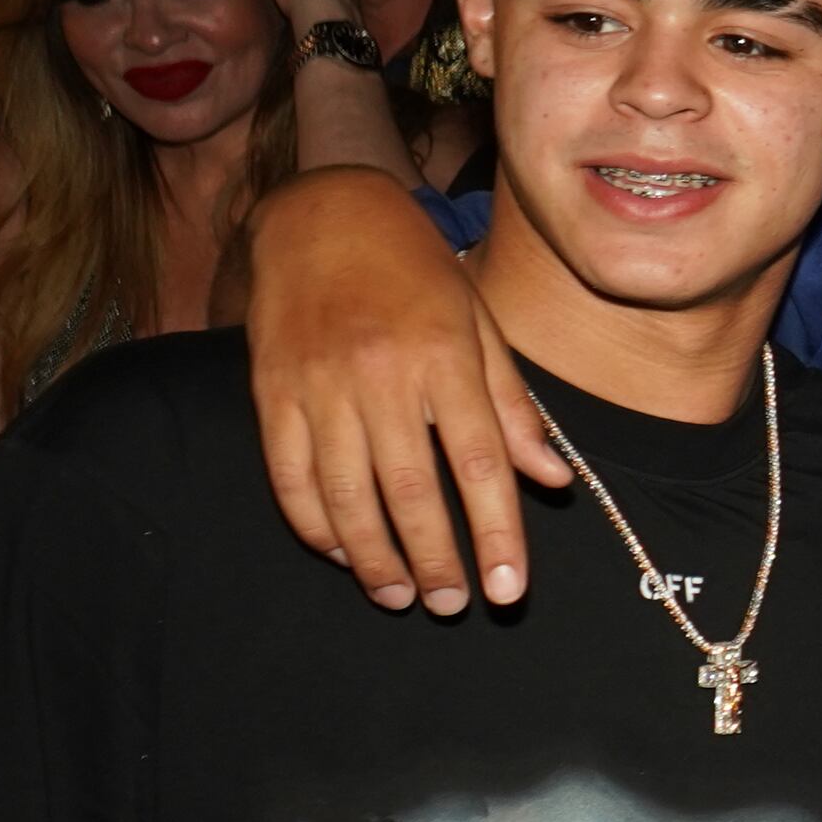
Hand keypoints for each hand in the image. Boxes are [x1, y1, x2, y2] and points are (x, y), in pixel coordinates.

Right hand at [243, 169, 559, 612]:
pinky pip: (289, 477)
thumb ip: (513, 408)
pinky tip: (343, 553)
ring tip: (400, 596)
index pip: (479, 465)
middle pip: (410, 493)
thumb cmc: (417, 273)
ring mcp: (318, 385)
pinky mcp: (269, 392)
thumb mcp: (481, 325)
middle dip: (435, 561)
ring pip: (345, 496)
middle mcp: (380, 375)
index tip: (509, 589)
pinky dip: (315, 525)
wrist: (321, 214)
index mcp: (444, 358)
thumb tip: (552, 480)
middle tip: (452, 606)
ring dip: (374, 558)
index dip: (496, 534)